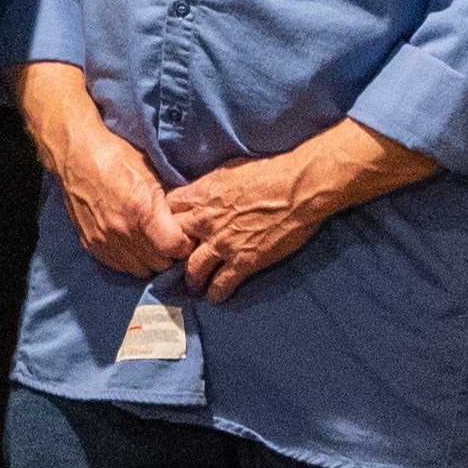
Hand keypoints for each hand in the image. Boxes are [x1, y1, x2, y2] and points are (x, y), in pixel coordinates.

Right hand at [48, 113, 182, 276]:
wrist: (76, 157)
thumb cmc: (117, 159)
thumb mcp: (151, 176)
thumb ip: (166, 207)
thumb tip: (183, 225)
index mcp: (142, 212)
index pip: (174, 249)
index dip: (184, 244)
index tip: (183, 237)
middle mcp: (123, 232)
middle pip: (159, 264)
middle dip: (167, 253)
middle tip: (167, 238)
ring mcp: (105, 241)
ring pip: (140, 270)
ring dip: (148, 259)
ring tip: (149, 242)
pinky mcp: (91, 244)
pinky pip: (119, 266)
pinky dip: (129, 259)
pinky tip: (131, 243)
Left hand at [162, 152, 329, 302]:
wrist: (299, 188)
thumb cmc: (270, 172)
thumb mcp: (228, 170)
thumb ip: (210, 186)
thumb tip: (203, 192)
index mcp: (201, 195)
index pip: (168, 209)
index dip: (168, 218)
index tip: (171, 225)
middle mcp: (205, 221)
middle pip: (173, 241)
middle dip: (173, 251)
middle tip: (177, 259)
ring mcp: (222, 244)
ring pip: (192, 269)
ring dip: (191, 278)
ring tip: (194, 284)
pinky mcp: (243, 261)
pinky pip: (221, 283)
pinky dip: (216, 293)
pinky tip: (215, 297)